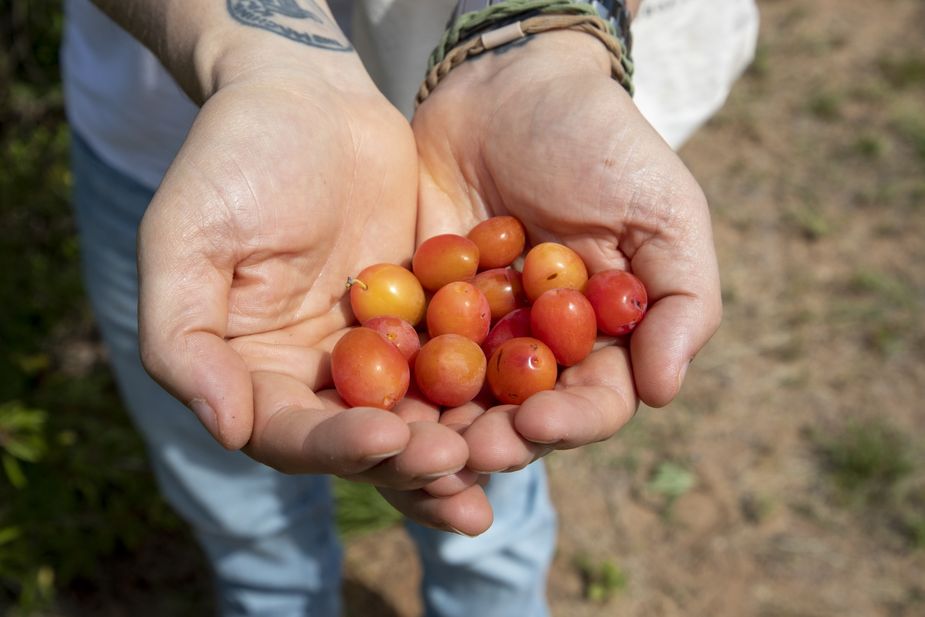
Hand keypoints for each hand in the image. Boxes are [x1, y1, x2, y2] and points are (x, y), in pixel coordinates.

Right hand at [136, 51, 491, 531]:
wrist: (308, 95)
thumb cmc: (233, 156)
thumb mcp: (183, 240)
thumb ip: (182, 339)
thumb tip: (224, 429)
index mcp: (254, 371)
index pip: (289, 433)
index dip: (336, 446)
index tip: (388, 439)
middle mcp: (317, 374)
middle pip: (364, 440)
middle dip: (411, 458)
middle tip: (460, 464)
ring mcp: (378, 349)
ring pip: (421, 413)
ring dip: (461, 440)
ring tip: (506, 456)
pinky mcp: (428, 319)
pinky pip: (460, 358)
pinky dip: (492, 384)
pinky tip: (535, 401)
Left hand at [412, 31, 721, 471]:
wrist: (508, 84)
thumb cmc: (599, 144)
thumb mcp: (663, 212)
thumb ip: (680, 300)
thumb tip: (664, 391)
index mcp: (604, 337)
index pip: (596, 401)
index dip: (571, 422)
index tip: (536, 422)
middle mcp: (540, 346)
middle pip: (522, 415)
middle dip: (495, 439)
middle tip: (462, 451)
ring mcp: (477, 330)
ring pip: (460, 398)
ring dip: (439, 426)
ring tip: (412, 440)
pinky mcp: (421, 306)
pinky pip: (406, 349)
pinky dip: (394, 374)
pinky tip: (372, 392)